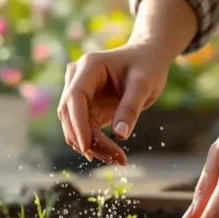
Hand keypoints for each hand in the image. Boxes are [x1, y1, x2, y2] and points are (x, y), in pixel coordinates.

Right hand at [58, 43, 170, 163]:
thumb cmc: (147, 66)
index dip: (77, 123)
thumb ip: (130, 108)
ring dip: (91, 145)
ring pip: (74, 126)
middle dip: (88, 140)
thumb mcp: (144, 85)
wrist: (148, 59)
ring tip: (117, 158)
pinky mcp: (85, 107)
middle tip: (115, 158)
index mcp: (89, 66)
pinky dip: (95, 143)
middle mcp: (77, 79)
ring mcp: (79, 93)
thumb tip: (120, 135)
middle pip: (70, 115)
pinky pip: (84, 129)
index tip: (86, 147)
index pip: (74, 97)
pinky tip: (112, 154)